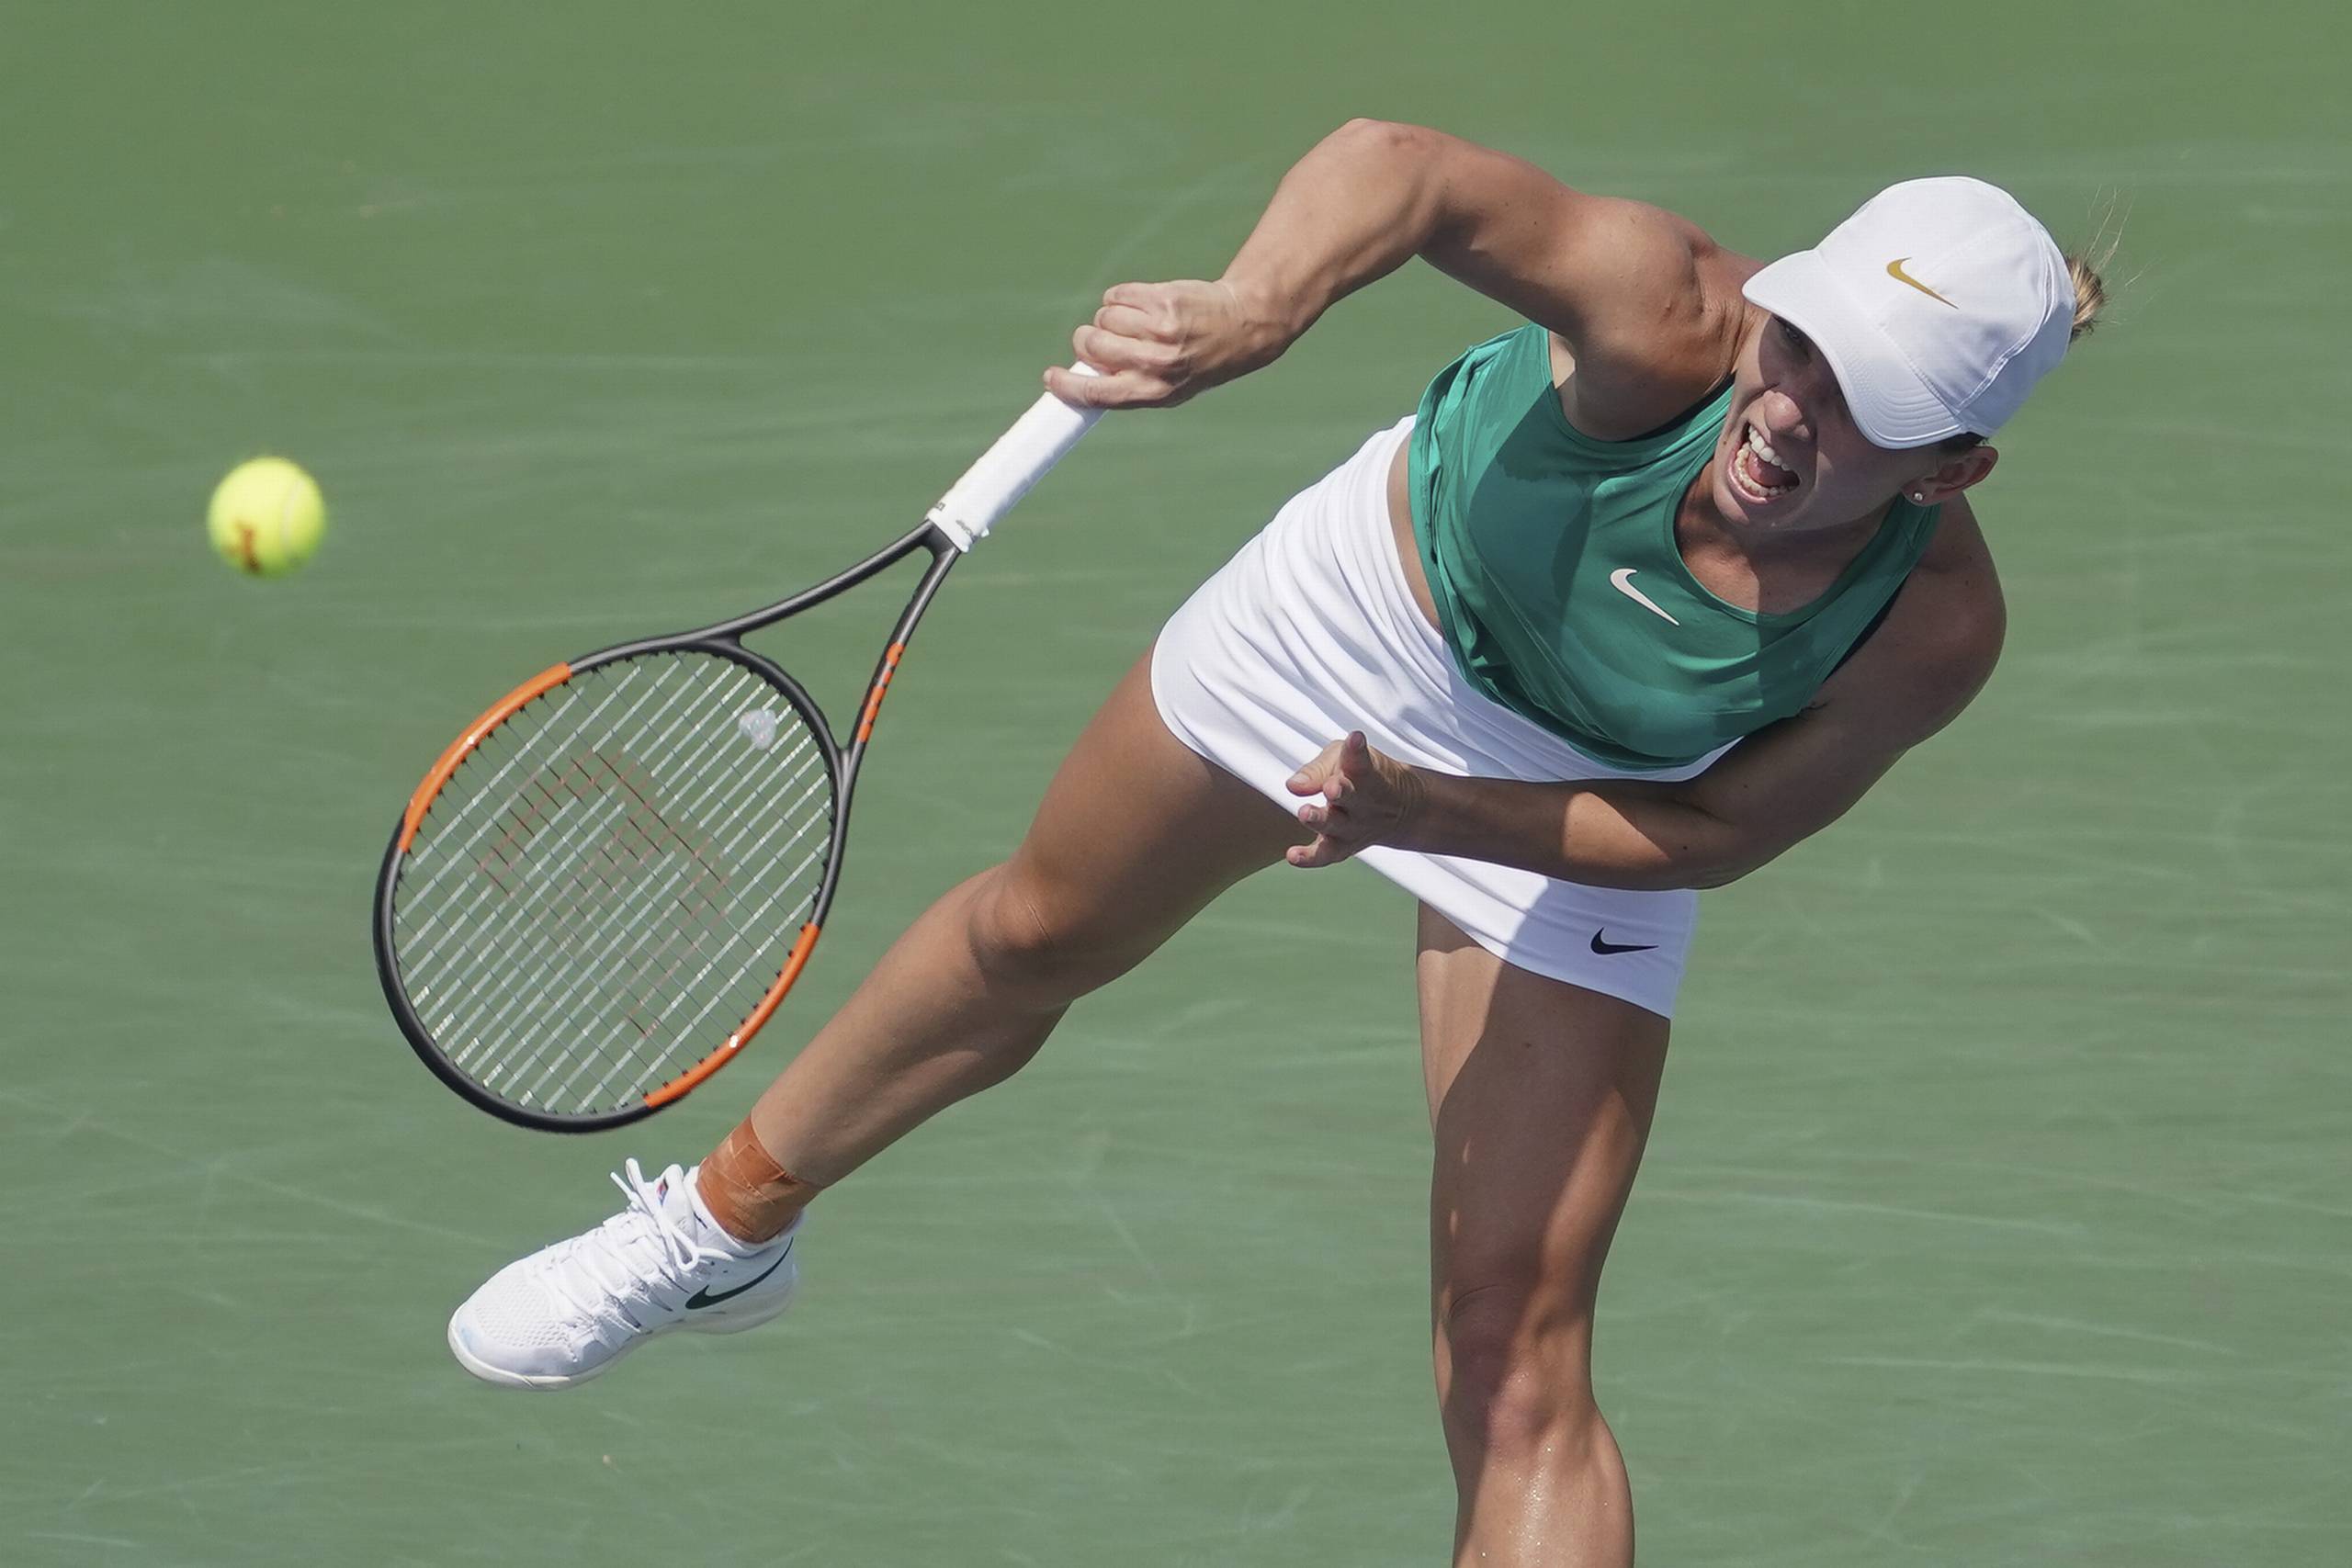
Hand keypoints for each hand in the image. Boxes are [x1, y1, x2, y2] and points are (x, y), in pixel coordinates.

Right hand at [1045, 279, 1288, 408]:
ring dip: (1112, 317)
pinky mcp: (1162, 301)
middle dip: (1089, 340)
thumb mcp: (1168, 387)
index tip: (1050, 379)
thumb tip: (1078, 375)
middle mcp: (1156, 365)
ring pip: (1103, 318)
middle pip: (1090, 345)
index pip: (1097, 394)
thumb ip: (1126, 385)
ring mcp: (1159, 332)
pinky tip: (1146, 305)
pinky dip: (1123, 298)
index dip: (1066, 387)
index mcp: (1153, 393)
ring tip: (1139, 323)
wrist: (1242, 325)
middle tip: (1106, 339)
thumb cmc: (1196, 360)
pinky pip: (1116, 296)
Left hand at [1284, 732, 1425, 867]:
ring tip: (1305, 813)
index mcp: (1365, 773)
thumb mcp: (1344, 759)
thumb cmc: (1360, 776)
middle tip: (1331, 787)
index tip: (1355, 739)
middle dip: (1341, 791)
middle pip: (1352, 797)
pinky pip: (1326, 854)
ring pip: (1338, 826)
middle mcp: (1363, 802)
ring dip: (1322, 821)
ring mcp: (1355, 826)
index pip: (1362, 760)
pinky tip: (1292, 856)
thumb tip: (1293, 786)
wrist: (1402, 810)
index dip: (1356, 750)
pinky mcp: (1343, 846)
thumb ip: (1318, 769)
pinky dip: (1310, 857)